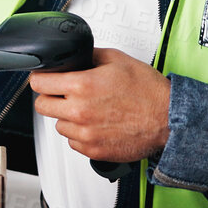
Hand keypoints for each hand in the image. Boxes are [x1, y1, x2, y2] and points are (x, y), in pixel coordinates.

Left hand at [29, 49, 171, 162]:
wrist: (169, 119)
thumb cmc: (148, 91)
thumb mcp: (117, 59)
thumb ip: (89, 56)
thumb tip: (74, 56)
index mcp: (82, 86)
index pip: (38, 83)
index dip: (42, 78)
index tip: (46, 78)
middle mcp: (79, 112)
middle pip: (42, 106)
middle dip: (51, 97)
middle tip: (66, 93)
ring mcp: (85, 134)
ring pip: (58, 125)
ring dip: (68, 117)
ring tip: (90, 110)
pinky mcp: (93, 151)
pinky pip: (73, 141)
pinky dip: (81, 134)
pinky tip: (97, 124)